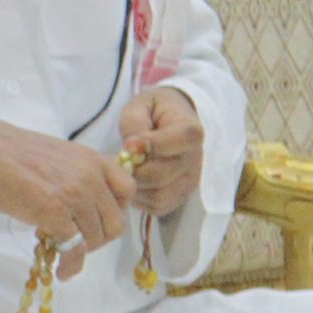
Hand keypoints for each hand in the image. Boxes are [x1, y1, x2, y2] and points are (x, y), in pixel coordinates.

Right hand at [0, 110, 134, 279]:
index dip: (116, 209)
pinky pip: (74, 248)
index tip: (99, 219)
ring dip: (83, 253)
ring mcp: (75, 195)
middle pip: (115, 221)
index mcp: (91, 159)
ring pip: (96, 238)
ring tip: (65, 257)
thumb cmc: (6, 153)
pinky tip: (61, 270)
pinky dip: (70, 265)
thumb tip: (76, 204)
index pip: (127, 190)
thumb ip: (74, 174)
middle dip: (100, 238)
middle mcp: (90, 176)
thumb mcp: (55, 155)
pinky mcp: (55, 213)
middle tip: (80, 244)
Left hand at [118, 86, 203, 217]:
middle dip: (133, 170)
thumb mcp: (140, 106)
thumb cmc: (152, 113)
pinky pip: (157, 207)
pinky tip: (131, 182)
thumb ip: (135, 122)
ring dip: (134, 186)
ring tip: (123, 171)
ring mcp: (190, 181)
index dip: (154, 144)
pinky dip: (138, 199)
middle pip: (162, 174)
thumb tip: (132, 147)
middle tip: (117, 161)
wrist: (170, 123)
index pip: (181, 139)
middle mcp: (196, 159)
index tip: (128, 144)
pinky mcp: (180, 197)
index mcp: (191, 130)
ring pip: (159, 195)